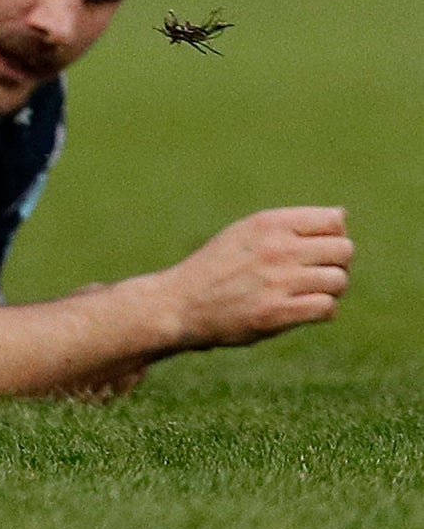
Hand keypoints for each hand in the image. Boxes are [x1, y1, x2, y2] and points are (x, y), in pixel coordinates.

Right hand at [159, 207, 350, 351]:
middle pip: (343, 250)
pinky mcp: (278, 313)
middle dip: (339, 263)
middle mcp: (276, 247)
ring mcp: (278, 281)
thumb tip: (341, 215)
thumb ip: (292, 223)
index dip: (335, 235)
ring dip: (333, 289)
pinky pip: (327, 308)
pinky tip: (305, 308)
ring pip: (339, 280)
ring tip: (312, 291)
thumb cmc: (220, 264)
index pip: (333, 220)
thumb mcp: (247, 231)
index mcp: (269, 222)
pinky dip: (323, 310)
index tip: (319, 248)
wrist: (185, 301)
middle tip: (320, 272)